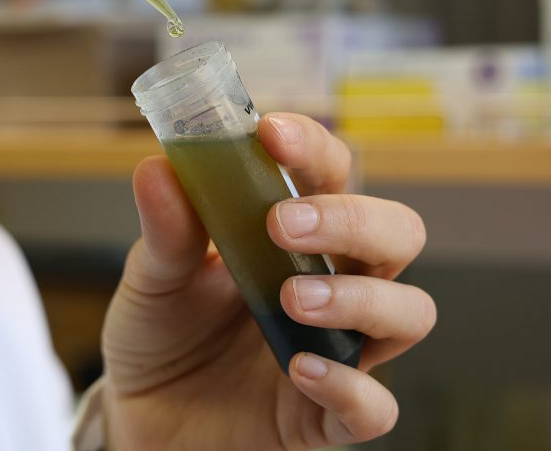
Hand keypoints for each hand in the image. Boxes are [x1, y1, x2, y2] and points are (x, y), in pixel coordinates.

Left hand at [102, 113, 435, 449]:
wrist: (142, 416)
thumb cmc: (160, 333)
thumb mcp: (152, 277)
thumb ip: (165, 231)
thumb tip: (158, 168)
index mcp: (294, 234)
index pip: (333, 173)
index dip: (313, 147)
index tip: (271, 135)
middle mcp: (332, 282)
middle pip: (396, 233)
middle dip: (353, 219)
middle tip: (283, 224)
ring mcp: (339, 348)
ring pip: (408, 312)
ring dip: (361, 298)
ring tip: (292, 299)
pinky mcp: (327, 414)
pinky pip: (375, 406)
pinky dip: (349, 387)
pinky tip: (299, 369)